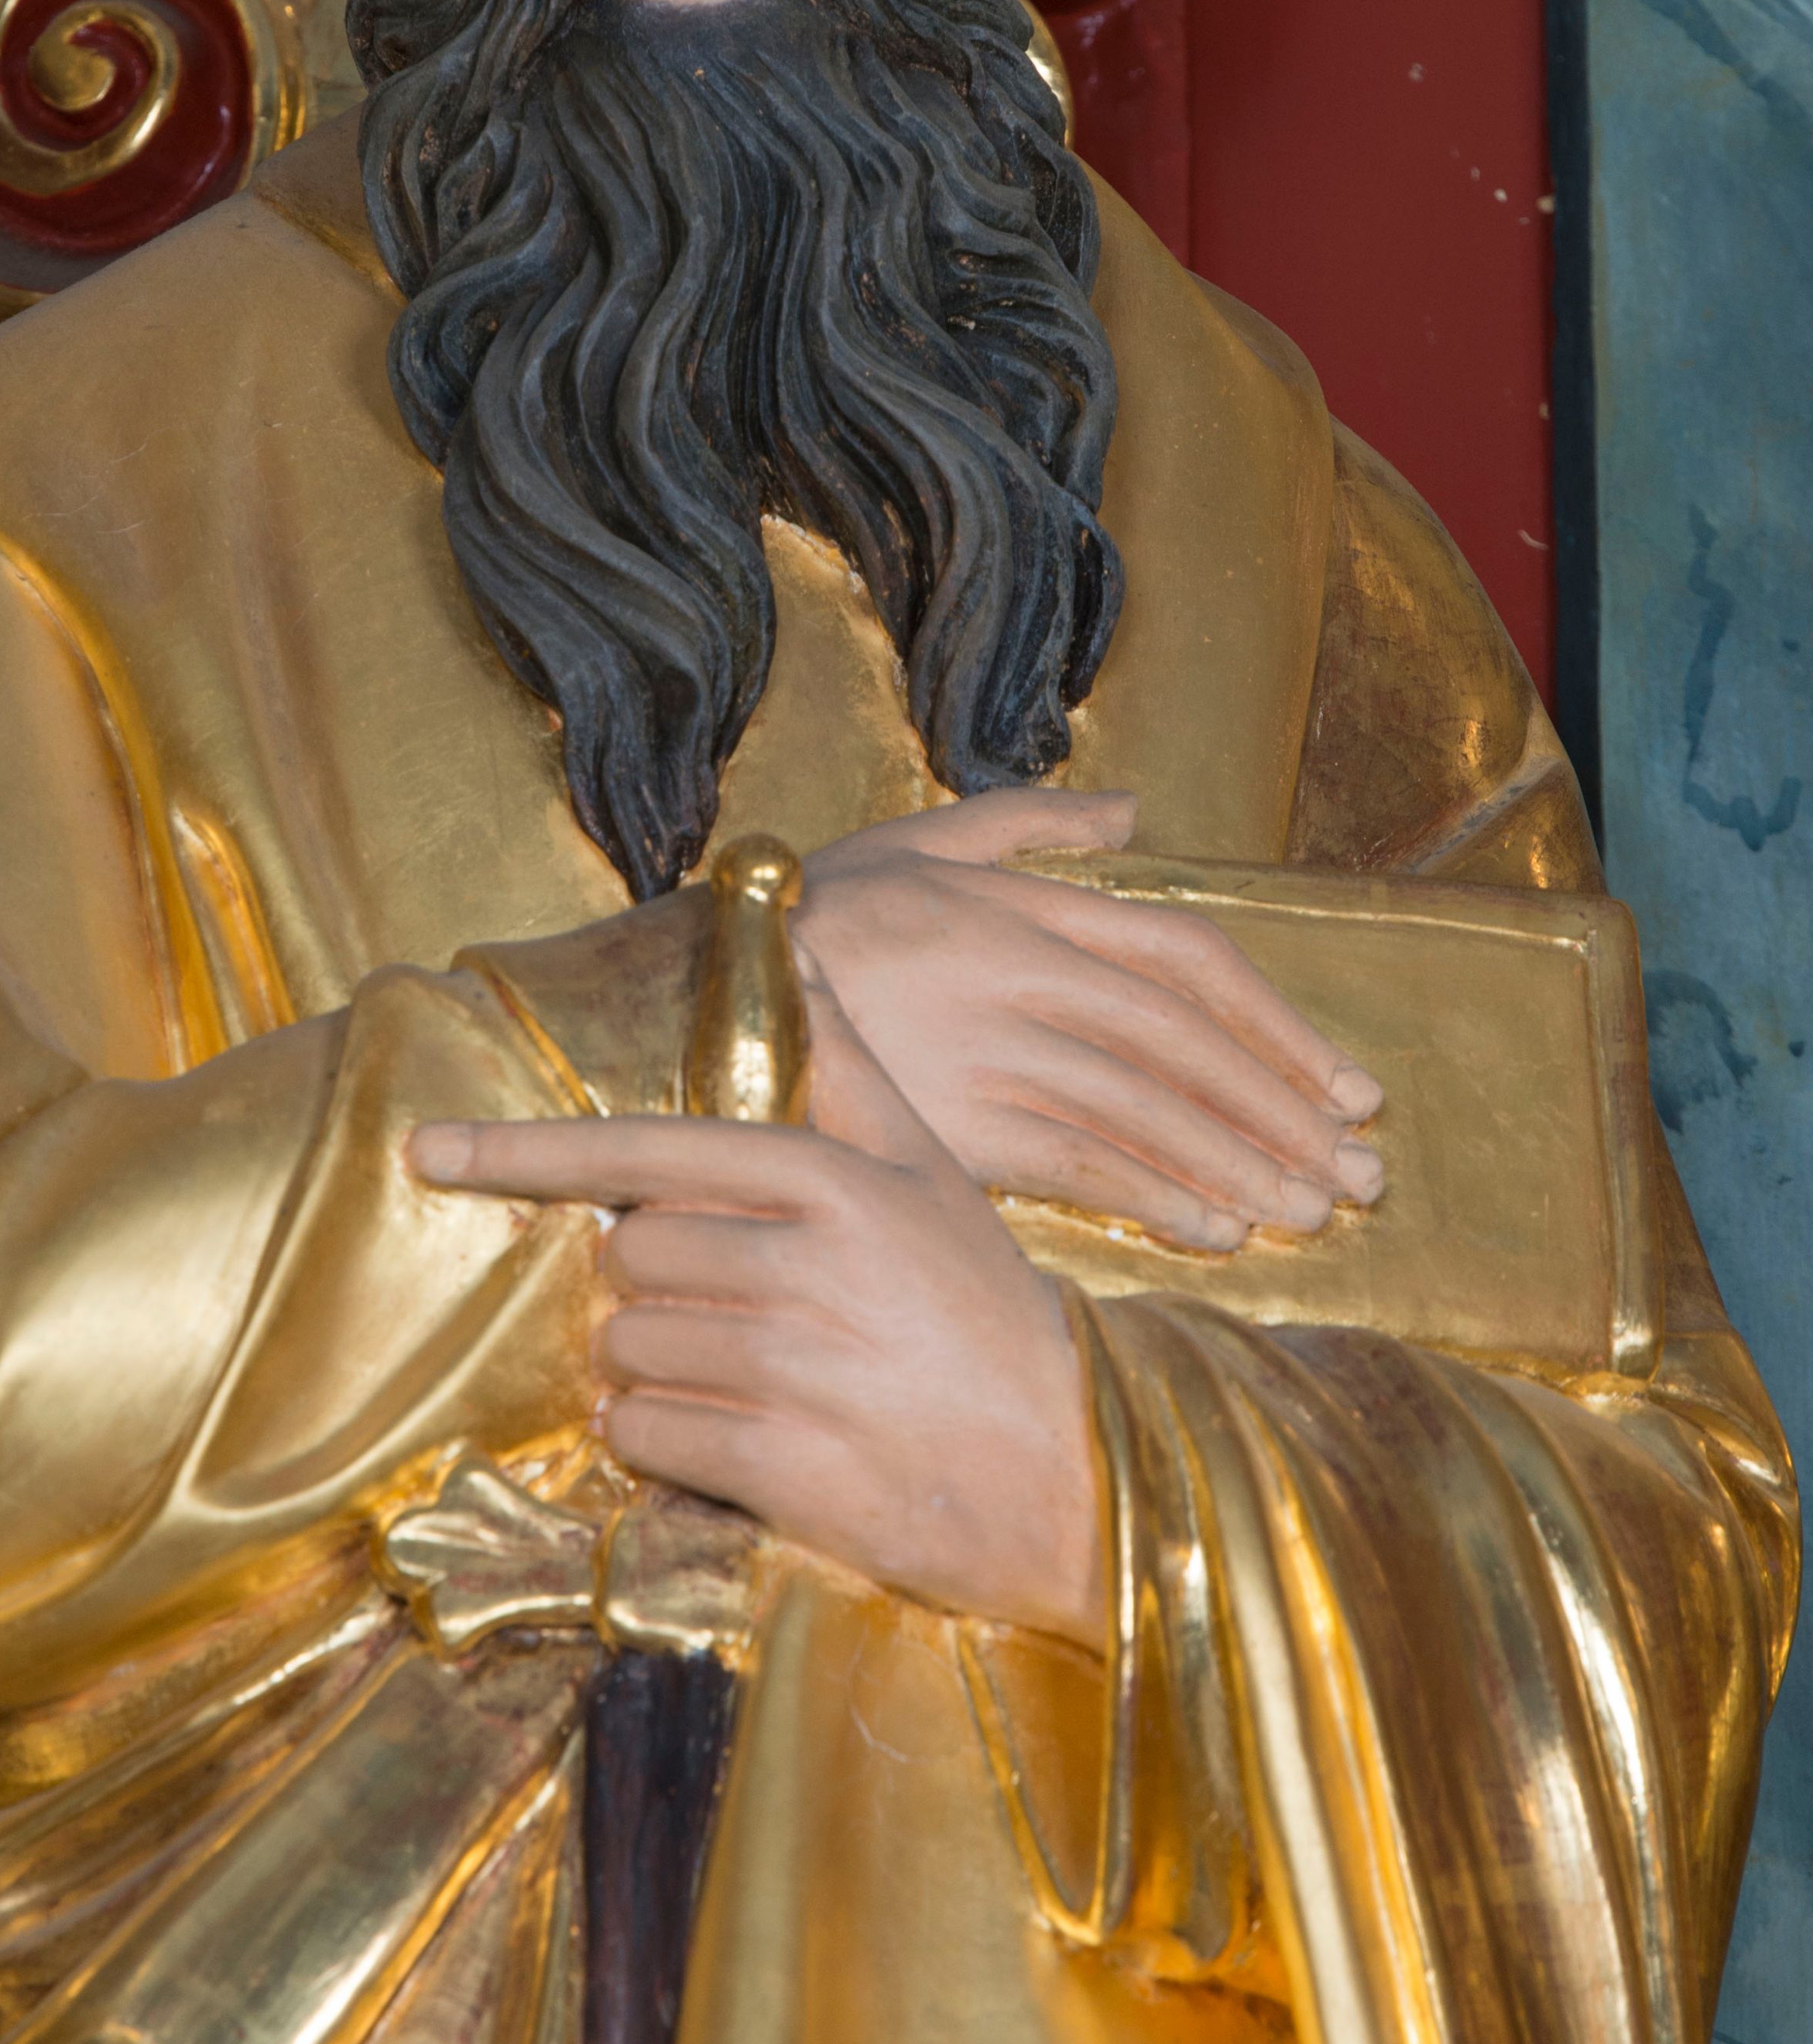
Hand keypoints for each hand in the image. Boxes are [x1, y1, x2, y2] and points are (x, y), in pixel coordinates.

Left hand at [412, 991, 1102, 1638]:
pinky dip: (669, 1444)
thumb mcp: (932, 1177)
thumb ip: (850, 1069)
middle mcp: (802, 1264)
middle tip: (741, 1315)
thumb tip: (802, 944)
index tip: (428, 1150)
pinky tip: (743, 1441)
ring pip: (626, 1351)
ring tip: (755, 1382)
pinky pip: (647, 1436)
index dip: (520, 1155)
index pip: (641, 1153)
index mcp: (829, 1181)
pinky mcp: (780, 1464)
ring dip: (661, 1373)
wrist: (1072, 1466)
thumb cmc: (986, 1314)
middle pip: (627, 1256)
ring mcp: (790, 1366)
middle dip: (657, 1290)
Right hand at [797, 788, 1382, 1253]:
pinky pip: (1078, 1164)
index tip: (1347, 1088)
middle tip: (1361, 1175)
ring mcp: (988, 1052)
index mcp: (1027, 909)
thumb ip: (1026, 825)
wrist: (682, 996)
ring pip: (1149, 1109)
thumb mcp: (912, 840)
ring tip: (1311, 1212)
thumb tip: (1129, 813)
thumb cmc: (802, 921)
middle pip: (1189, 1045)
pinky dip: (1155, 1195)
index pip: (1189, 963)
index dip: (1280, 1026)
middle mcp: (1023, 976)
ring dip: (1241, 1163)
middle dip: (1285, 1112)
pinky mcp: (950, 1125)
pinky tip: (1215, 1230)